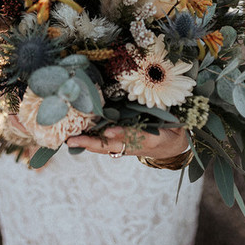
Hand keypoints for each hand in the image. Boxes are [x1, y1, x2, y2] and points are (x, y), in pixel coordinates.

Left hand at [66, 125, 187, 159]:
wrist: (173, 147)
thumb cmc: (172, 129)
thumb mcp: (175, 122)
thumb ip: (168, 114)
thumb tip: (161, 96)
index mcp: (152, 138)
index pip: (134, 135)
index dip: (121, 134)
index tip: (108, 131)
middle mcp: (136, 145)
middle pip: (111, 145)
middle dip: (91, 142)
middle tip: (74, 140)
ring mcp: (128, 148)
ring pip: (105, 147)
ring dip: (88, 144)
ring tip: (70, 141)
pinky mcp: (123, 147)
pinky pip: (106, 147)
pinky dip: (92, 144)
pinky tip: (78, 140)